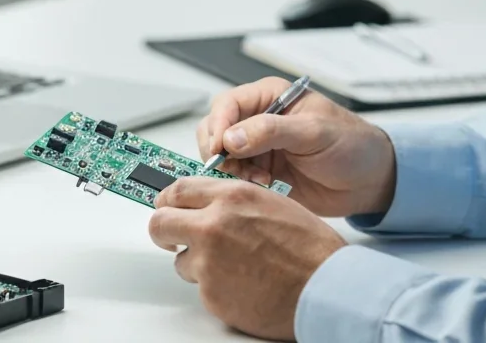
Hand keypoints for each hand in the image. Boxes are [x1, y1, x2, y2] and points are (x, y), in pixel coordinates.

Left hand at [149, 176, 347, 340]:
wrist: (325, 286)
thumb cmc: (310, 248)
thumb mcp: (271, 203)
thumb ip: (234, 201)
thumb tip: (210, 204)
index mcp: (231, 198)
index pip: (178, 190)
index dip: (168, 201)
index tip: (169, 207)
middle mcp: (214, 225)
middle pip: (160, 223)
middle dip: (165, 231)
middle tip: (174, 238)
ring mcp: (209, 262)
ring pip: (181, 260)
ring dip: (197, 263)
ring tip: (232, 267)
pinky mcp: (211, 294)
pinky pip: (202, 287)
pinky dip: (217, 287)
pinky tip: (243, 284)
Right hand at [197, 77, 396, 217]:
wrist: (369, 181)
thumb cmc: (351, 145)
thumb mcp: (314, 132)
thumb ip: (271, 131)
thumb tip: (231, 137)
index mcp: (270, 97)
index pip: (227, 104)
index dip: (218, 125)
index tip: (219, 149)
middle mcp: (259, 119)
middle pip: (215, 129)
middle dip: (219, 151)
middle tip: (237, 170)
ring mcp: (258, 148)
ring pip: (221, 157)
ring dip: (232, 171)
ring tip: (261, 181)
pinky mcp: (261, 173)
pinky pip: (235, 178)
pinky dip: (241, 185)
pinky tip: (265, 188)